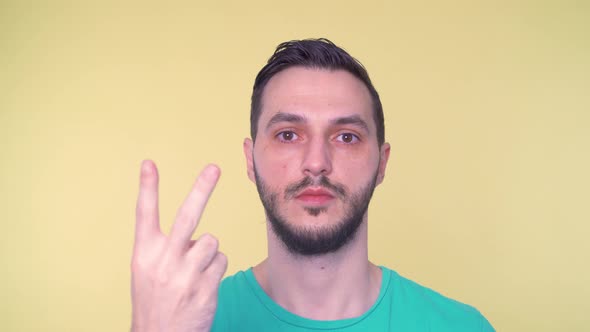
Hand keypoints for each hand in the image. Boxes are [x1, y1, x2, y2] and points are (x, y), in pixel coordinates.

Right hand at [131, 160, 226, 331]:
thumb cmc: (154, 299)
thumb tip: (195, 233)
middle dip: (202, 189)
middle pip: (187, 215)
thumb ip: (165, 247)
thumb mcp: (146, 270)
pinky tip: (201, 285)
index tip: (149, 163)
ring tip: (193, 272)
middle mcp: (162, 260)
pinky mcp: (204, 288)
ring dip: (207, 253)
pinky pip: (221, 261)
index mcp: (144, 253)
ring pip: (211, 241)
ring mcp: (184, 274)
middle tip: (214, 168)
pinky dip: (214, 269)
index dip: (147, 187)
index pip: (144, 214)